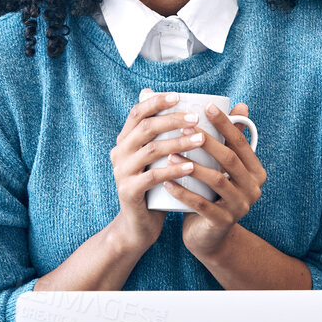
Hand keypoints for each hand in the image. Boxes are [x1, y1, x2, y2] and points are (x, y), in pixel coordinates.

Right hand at [107, 88, 208, 254]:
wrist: (139, 226)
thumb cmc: (156, 187)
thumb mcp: (160, 160)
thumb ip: (170, 136)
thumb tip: (194, 108)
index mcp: (125, 141)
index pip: (137, 113)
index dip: (156, 102)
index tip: (179, 96)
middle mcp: (119, 153)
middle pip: (145, 128)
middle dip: (172, 120)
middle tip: (196, 118)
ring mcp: (121, 172)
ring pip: (151, 150)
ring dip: (178, 143)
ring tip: (201, 139)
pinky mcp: (128, 191)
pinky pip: (152, 177)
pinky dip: (173, 170)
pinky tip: (192, 166)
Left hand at [172, 101, 266, 259]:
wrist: (208, 236)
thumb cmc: (212, 194)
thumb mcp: (223, 168)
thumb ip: (231, 140)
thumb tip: (240, 104)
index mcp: (255, 171)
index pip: (241, 142)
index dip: (225, 123)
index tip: (207, 106)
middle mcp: (253, 188)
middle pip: (229, 159)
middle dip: (208, 141)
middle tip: (185, 127)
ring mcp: (240, 207)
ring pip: (216, 181)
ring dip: (191, 166)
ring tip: (170, 154)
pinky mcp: (223, 222)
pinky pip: (202, 204)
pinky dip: (184, 192)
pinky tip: (167, 182)